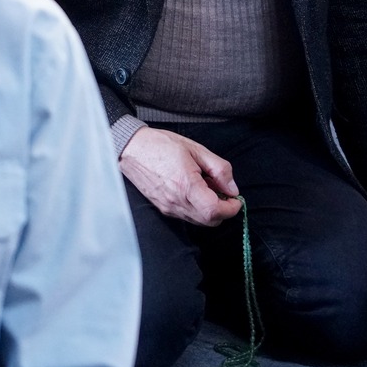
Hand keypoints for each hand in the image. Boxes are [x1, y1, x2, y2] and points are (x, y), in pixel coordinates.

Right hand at [119, 127, 242, 226]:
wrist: (131, 148)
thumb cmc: (160, 145)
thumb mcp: (196, 149)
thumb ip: (219, 169)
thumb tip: (232, 188)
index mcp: (186, 186)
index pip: (215, 212)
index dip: (231, 209)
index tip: (235, 199)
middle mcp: (176, 202)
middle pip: (209, 221)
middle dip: (223, 211)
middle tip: (223, 191)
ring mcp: (168, 207)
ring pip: (199, 221)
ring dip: (209, 209)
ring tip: (206, 187)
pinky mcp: (162, 208)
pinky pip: (186, 215)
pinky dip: (196, 208)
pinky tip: (193, 191)